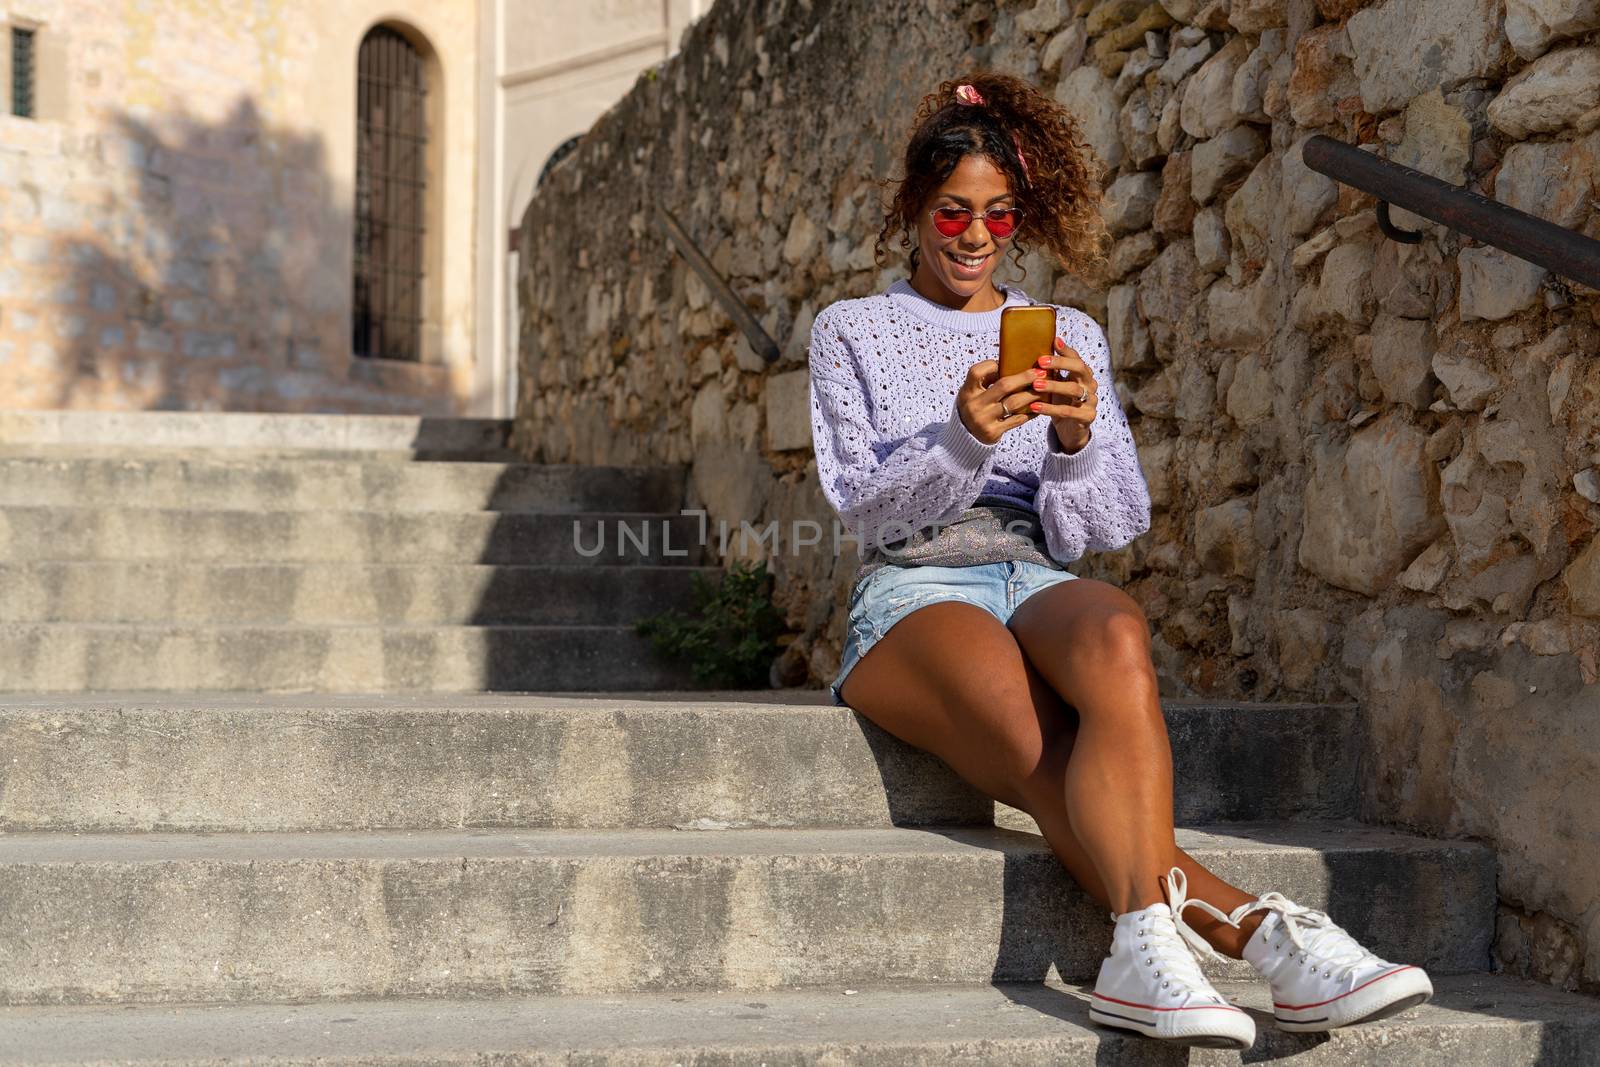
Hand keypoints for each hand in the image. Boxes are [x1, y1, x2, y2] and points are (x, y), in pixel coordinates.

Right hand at [955, 357, 1047, 444]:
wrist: (966, 435)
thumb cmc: (976, 405)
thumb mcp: (974, 391)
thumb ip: (988, 378)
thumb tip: (1014, 362)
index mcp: (968, 391)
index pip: (977, 372)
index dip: (992, 365)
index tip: (1010, 362)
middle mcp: (974, 405)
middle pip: (1004, 386)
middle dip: (1025, 377)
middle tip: (1041, 372)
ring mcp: (983, 420)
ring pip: (1014, 403)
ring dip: (1032, 394)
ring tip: (1045, 388)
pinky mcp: (993, 432)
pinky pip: (1016, 420)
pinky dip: (1030, 412)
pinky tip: (1039, 406)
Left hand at [1032, 336, 1096, 452]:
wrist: (1070, 431)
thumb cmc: (1061, 403)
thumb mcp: (1056, 384)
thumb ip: (1052, 370)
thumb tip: (1038, 348)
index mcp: (1083, 374)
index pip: (1076, 357)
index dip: (1065, 350)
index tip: (1052, 342)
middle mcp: (1091, 384)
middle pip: (1080, 368)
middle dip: (1060, 363)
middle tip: (1040, 362)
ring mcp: (1091, 401)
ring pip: (1074, 390)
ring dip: (1053, 386)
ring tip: (1035, 385)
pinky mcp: (1087, 417)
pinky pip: (1068, 411)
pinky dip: (1050, 409)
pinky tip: (1035, 407)